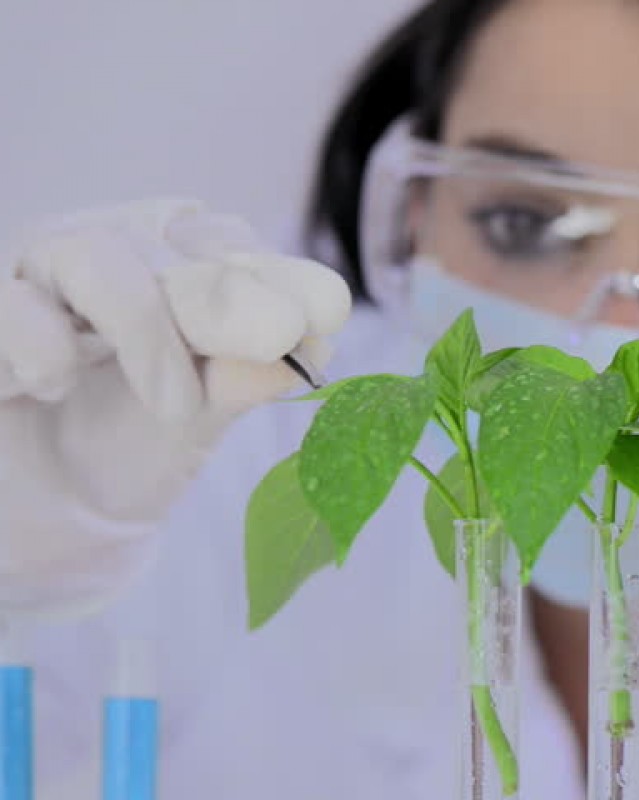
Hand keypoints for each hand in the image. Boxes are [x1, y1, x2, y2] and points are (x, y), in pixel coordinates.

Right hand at [0, 198, 350, 618]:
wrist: (54, 510)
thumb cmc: (136, 444)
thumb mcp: (203, 413)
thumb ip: (245, 375)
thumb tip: (307, 345)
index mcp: (167, 264)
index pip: (226, 245)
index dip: (275, 274)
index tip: (326, 312)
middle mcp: (105, 252)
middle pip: (167, 244)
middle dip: (229, 294)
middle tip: (282, 335)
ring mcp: (36, 279)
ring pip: (90, 256)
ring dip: (146, 327)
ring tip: (176, 403)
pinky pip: (6, 306)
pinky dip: (43, 342)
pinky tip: (58, 384)